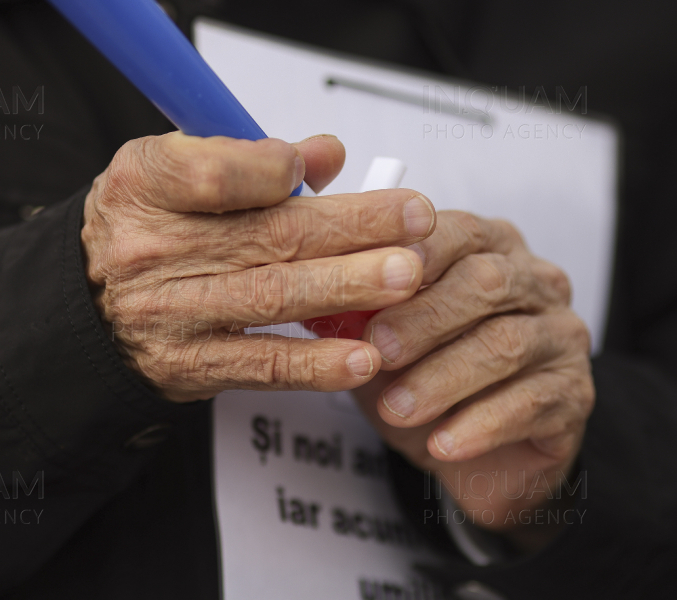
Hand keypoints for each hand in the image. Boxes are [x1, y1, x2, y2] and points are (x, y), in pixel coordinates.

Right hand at [81, 132, 435, 400]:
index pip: (209, 173)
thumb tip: (324, 156)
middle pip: (263, 236)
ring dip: (345, 288)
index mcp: (145, 186)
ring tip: (406, 278)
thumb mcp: (173, 172)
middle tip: (416, 221)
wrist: (86, 309)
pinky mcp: (188, 366)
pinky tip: (363, 358)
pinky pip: (259, 365)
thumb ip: (247, 159)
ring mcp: (169, 314)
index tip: (323, 164)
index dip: (269, 168)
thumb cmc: (144, 230)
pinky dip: (314, 363)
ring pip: (270, 297)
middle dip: (350, 228)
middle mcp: (151, 250)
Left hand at [352, 211, 593, 545]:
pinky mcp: (575, 393)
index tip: (372, 280)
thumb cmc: (425, 379)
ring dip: (442, 378)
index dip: (417, 252)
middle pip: (486, 283)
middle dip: (424, 317)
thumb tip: (310, 292)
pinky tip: (442, 443)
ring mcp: (560, 336)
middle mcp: (534, 282)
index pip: (459, 232)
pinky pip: (531, 403)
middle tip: (379, 351)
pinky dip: (479, 424)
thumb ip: (357, 312)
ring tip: (396, 408)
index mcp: (488, 250)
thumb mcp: (381, 342)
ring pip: (506, 344)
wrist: (476, 453)